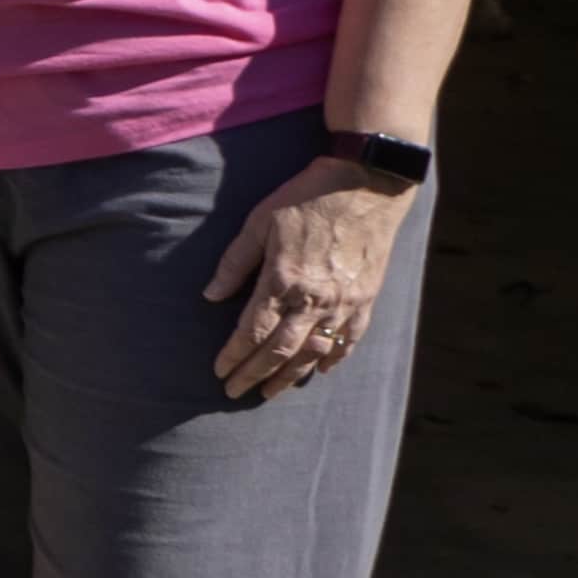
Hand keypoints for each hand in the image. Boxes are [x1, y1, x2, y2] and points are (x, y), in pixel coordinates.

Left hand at [206, 162, 413, 400]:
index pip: (252, 332)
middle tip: (234, 392)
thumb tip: (210, 296)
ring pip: (313, 351)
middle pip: (279, 350)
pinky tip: (318, 370)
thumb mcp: (260, 221)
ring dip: (289, 375)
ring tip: (270, 392)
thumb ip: (234, 262)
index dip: (234, 356)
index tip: (219, 372)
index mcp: (283, 279)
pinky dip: (333, 358)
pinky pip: (349, 339)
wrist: (367, 185)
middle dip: (254, 374)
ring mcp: (344, 301)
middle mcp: (314, 298)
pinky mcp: (366, 298)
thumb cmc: (306, 198)